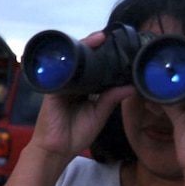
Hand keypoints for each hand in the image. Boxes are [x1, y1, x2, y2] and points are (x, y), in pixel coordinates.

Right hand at [29, 31, 135, 158]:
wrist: (57, 150)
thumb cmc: (75, 134)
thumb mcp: (99, 114)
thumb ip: (112, 98)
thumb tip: (131, 86)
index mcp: (83, 89)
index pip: (94, 68)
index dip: (103, 57)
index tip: (117, 46)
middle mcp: (72, 83)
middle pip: (82, 60)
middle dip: (94, 47)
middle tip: (108, 36)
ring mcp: (61, 84)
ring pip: (72, 61)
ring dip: (84, 47)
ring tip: (99, 37)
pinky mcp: (53, 88)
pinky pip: (61, 70)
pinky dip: (70, 59)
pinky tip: (79, 50)